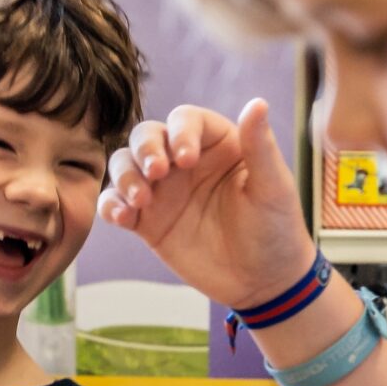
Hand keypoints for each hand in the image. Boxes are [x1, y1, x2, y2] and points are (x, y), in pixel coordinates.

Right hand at [97, 100, 315, 309]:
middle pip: (148, 136)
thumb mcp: (273, 188)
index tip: (186, 159)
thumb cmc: (275, 229)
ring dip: (124, 175)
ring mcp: (163, 190)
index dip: (180, 132)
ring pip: (125, 164)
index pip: (186, 120)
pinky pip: (116, 203)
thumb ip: (260, 146)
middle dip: (145, 149)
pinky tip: (123, 217)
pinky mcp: (147, 221)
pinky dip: (111, 205)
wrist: (263, 283)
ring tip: (140, 200)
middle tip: (156, 173)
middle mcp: (184, 161)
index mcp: (217, 144)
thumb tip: (258, 102)